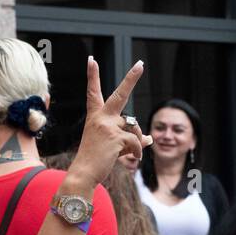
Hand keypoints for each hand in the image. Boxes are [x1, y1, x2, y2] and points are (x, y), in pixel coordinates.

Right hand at [67, 58, 150, 187]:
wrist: (84, 174)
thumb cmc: (97, 160)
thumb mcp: (113, 145)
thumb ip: (131, 139)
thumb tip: (151, 139)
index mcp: (96, 116)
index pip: (93, 92)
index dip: (93, 76)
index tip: (91, 60)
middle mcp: (101, 118)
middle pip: (120, 94)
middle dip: (131, 78)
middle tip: (141, 64)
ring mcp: (107, 126)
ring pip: (135, 127)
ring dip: (137, 140)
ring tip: (127, 152)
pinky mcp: (115, 137)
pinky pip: (136, 142)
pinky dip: (137, 152)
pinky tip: (132, 158)